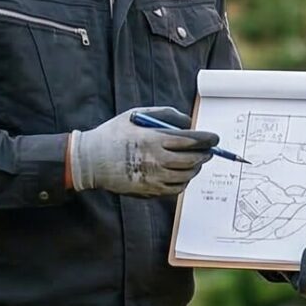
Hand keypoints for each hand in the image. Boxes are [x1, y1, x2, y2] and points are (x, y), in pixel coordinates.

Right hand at [67, 107, 216, 196]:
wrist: (90, 161)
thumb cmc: (114, 134)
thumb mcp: (136, 115)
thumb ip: (165, 115)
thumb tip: (188, 122)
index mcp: (153, 139)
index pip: (191, 140)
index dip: (208, 139)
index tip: (215, 138)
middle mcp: (156, 160)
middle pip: (193, 159)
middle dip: (206, 154)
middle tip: (209, 151)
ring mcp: (154, 178)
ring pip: (187, 175)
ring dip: (196, 168)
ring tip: (196, 162)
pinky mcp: (150, 191)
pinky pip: (176, 188)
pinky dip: (184, 181)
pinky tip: (182, 174)